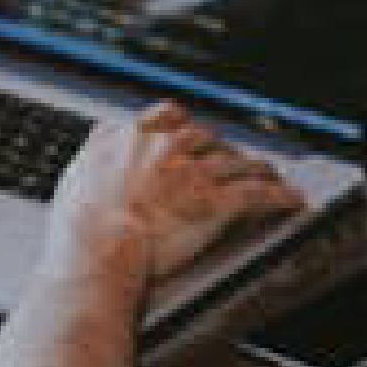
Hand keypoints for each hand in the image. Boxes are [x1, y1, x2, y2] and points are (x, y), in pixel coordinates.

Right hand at [48, 102, 305, 285]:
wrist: (97, 249)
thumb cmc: (79, 225)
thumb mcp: (75, 175)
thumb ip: (93, 151)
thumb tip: (96, 140)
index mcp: (129, 139)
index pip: (166, 117)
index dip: (183, 125)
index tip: (189, 131)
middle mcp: (163, 149)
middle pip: (204, 137)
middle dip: (220, 149)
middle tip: (230, 159)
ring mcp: (191, 174)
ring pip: (234, 162)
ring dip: (255, 167)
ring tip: (268, 173)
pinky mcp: (215, 203)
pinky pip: (255, 194)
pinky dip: (278, 196)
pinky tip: (290, 199)